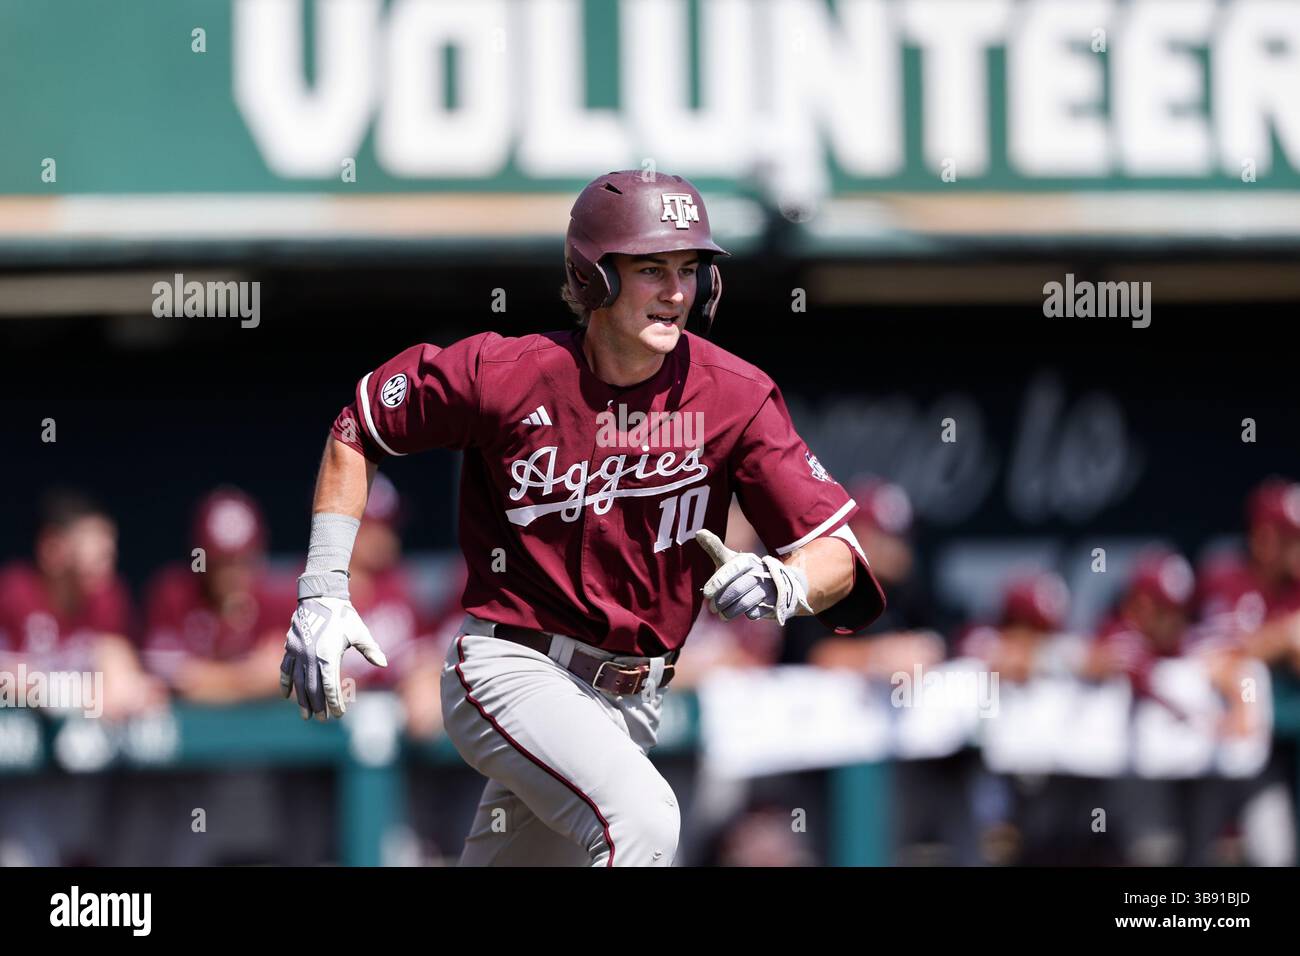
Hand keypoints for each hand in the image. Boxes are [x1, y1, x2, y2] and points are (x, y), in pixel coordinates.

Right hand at [281, 597, 386, 719]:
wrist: (320, 596)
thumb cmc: (343, 615)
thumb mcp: (359, 631)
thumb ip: (370, 649)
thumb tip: (384, 663)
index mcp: (328, 654)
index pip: (330, 686)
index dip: (333, 702)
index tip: (338, 714)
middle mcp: (310, 656)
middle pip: (313, 688)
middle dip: (317, 706)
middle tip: (322, 720)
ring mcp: (297, 652)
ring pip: (298, 682)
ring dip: (301, 700)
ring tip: (306, 715)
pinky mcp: (290, 647)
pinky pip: (285, 669)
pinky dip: (285, 683)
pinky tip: (287, 695)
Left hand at [695, 529, 811, 625]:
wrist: (778, 584)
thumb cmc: (746, 572)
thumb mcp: (732, 560)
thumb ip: (715, 548)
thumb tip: (698, 532)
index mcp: (747, 561)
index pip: (731, 570)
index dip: (717, 582)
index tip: (707, 593)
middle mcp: (759, 572)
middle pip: (736, 589)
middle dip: (721, 601)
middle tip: (712, 608)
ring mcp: (768, 588)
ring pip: (745, 603)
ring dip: (730, 611)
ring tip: (722, 614)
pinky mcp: (773, 602)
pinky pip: (757, 612)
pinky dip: (748, 614)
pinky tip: (744, 613)